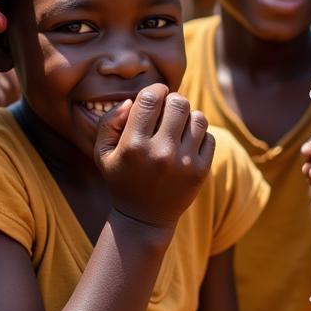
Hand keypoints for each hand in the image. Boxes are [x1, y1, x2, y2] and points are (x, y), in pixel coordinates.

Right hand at [95, 83, 215, 229]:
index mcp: (133, 145)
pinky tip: (186, 144)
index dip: (155, 90)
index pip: (151, 97)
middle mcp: (160, 153)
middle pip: (178, 102)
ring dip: (188, 117)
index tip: (155, 97)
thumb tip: (132, 101)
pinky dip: (199, 136)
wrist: (143, 219)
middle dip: (172, 101)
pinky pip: (208, 136)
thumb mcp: (102, 152)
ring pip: (197, 117)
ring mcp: (183, 163)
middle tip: (167, 112)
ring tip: (178, 127)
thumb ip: (109, 121)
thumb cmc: (121, 178)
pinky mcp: (200, 172)